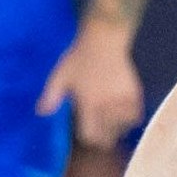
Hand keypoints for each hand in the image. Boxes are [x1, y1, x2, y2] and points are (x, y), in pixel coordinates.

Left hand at [40, 27, 145, 149]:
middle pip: (108, 135)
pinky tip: (122, 114)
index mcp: (88, 103)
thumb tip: (41, 113)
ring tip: (110, 122)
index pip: (90, 134)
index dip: (88, 136)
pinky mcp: (134, 94)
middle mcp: (107, 105)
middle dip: (102, 136)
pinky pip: (135, 116)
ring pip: (122, 128)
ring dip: (116, 128)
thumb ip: (51, 96)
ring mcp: (122, 100)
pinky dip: (129, 119)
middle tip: (98, 130)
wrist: (104, 40)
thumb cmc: (79, 58)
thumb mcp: (60, 76)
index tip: (86, 132)